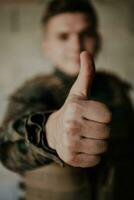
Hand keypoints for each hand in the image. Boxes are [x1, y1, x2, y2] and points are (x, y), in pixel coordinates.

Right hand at [46, 51, 110, 167]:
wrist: (54, 131)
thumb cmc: (72, 110)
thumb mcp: (79, 92)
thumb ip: (86, 73)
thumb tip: (85, 52)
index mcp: (75, 107)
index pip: (107, 115)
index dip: (101, 115)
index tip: (90, 114)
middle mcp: (70, 125)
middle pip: (106, 132)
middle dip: (100, 129)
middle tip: (87, 126)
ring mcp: (69, 144)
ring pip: (102, 147)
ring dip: (96, 142)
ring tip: (84, 136)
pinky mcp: (70, 159)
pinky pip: (95, 160)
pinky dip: (92, 155)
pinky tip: (81, 147)